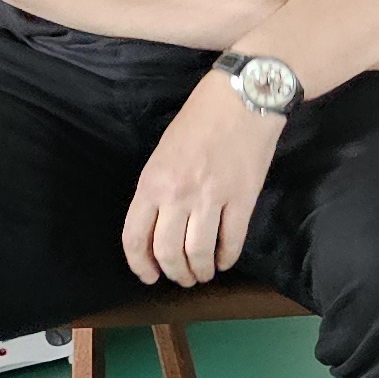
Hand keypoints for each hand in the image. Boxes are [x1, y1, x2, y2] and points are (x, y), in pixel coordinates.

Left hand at [122, 74, 283, 286]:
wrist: (242, 99)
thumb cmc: (199, 120)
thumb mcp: (163, 153)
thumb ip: (158, 190)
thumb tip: (160, 225)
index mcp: (152, 182)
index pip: (135, 238)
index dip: (140, 265)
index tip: (149, 276)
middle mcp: (177, 195)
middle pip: (168, 252)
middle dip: (174, 273)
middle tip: (182, 278)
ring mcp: (211, 198)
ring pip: (198, 252)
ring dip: (200, 271)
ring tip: (204, 274)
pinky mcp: (242, 199)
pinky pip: (232, 241)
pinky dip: (227, 258)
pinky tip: (225, 260)